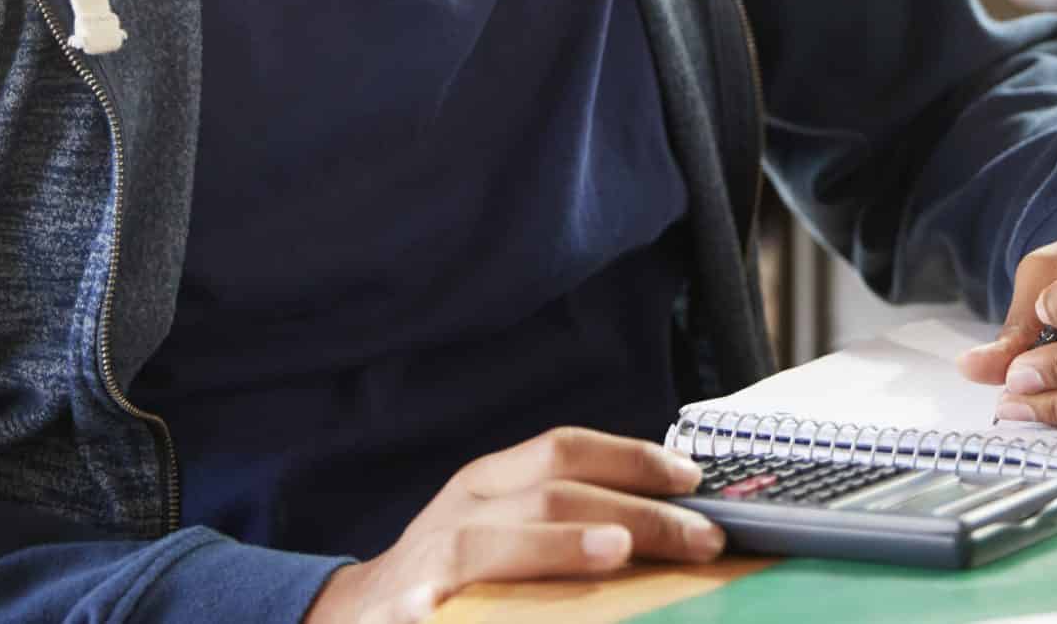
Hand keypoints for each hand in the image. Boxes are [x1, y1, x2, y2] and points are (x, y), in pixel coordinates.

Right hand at [302, 428, 722, 623]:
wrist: (354, 618)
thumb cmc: (454, 576)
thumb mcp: (499, 530)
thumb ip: (563, 520)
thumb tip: (663, 530)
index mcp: (488, 482)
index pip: (564, 449)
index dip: (631, 456)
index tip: (692, 478)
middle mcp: (460, 509)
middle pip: (553, 494)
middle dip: (635, 513)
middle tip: (702, 538)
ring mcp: (429, 562)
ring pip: (497, 543)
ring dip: (561, 545)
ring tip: (617, 551)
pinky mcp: (407, 611)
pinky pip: (452, 608)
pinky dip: (496, 608)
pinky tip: (529, 614)